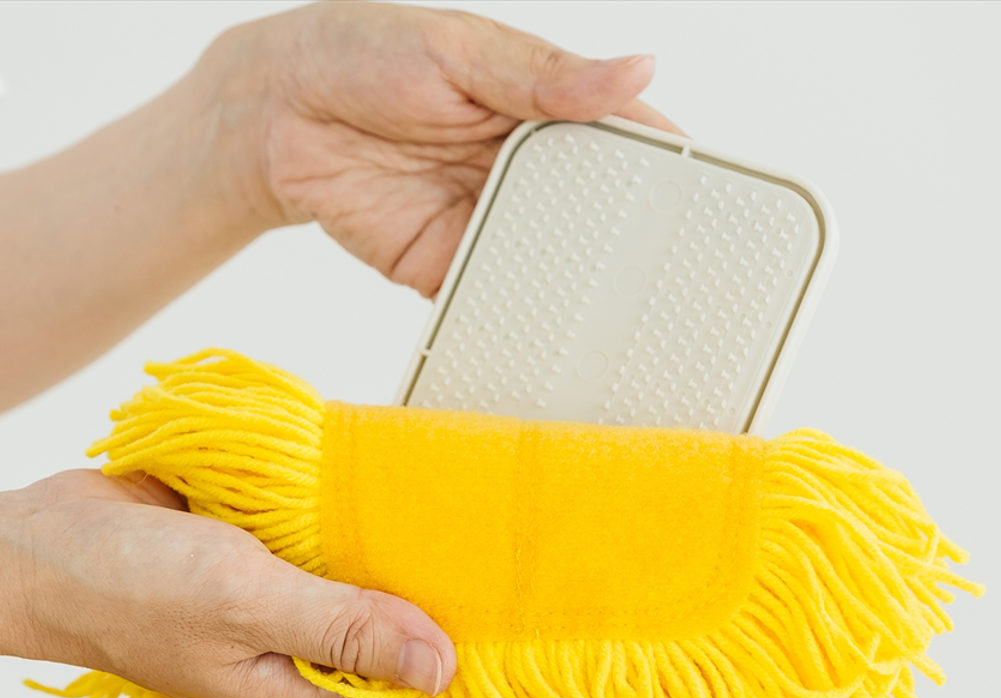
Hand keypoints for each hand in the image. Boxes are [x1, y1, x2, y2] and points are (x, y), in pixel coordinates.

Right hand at [0, 472, 456, 697]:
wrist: (34, 542)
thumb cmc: (132, 587)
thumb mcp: (250, 604)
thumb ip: (345, 629)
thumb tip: (444, 668)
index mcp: (298, 690)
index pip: (399, 689)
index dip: (449, 657)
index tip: (509, 619)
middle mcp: (292, 655)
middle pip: (380, 633)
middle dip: (424, 598)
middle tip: (496, 552)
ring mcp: (274, 605)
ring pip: (351, 583)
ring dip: (385, 554)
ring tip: (458, 513)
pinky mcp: (255, 559)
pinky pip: (315, 545)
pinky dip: (338, 523)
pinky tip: (381, 489)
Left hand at [208, 0, 682, 296]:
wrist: (278, 116)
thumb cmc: (366, 54)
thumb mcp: (462, 50)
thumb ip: (546, 76)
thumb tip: (642, 72)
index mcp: (540, 110)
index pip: (623, 142)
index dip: (672, 174)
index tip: (722, 211)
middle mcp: (523, 172)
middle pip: (596, 216)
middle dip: (638, 250)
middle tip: (689, 290)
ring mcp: (487, 224)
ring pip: (551, 265)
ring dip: (586, 296)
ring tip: (637, 331)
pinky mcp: (444, 268)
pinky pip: (491, 297)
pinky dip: (518, 320)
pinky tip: (555, 344)